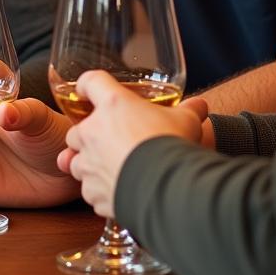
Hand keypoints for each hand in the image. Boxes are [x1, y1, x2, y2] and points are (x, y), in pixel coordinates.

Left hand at [56, 71, 205, 217]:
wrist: (168, 188)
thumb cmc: (172, 146)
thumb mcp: (186, 120)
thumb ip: (189, 110)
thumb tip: (200, 106)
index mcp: (112, 105)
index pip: (90, 82)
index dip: (87, 85)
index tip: (88, 90)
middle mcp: (92, 132)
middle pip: (75, 130)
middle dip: (87, 137)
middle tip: (107, 142)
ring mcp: (89, 163)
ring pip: (76, 163)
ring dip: (89, 166)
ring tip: (110, 170)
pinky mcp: (93, 191)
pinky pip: (90, 191)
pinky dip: (100, 192)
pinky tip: (118, 192)